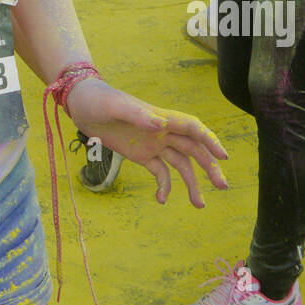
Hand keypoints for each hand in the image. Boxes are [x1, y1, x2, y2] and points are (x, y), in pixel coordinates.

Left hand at [67, 78, 227, 206]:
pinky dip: (164, 186)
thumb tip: (161, 124)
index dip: (209, 140)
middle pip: (193, 149)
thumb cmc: (98, 99)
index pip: (192, 128)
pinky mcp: (141, 155)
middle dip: (210, 166)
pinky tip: (160, 200)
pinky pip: (159, 172)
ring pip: (181, 164)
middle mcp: (162, 131)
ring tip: (199, 205)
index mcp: (160, 117)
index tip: (223, 156)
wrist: (80, 104)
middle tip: (223, 186)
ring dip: (192, 183)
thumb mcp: (114, 106)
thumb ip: (137, 115)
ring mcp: (153, 144)